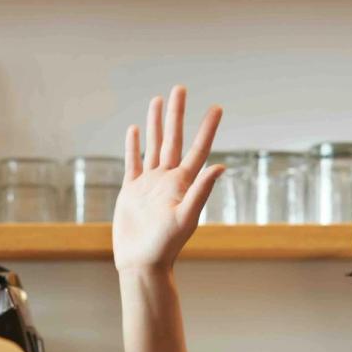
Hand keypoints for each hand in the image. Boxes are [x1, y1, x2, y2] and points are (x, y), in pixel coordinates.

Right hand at [112, 86, 225, 274]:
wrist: (142, 263)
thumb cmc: (166, 246)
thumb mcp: (186, 218)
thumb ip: (201, 191)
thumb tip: (220, 166)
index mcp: (183, 183)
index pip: (198, 149)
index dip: (207, 128)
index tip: (217, 107)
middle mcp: (167, 179)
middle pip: (173, 138)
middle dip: (177, 114)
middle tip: (180, 88)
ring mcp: (149, 184)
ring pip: (153, 145)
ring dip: (155, 123)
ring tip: (158, 99)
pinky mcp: (131, 191)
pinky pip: (133, 162)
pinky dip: (134, 146)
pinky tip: (135, 130)